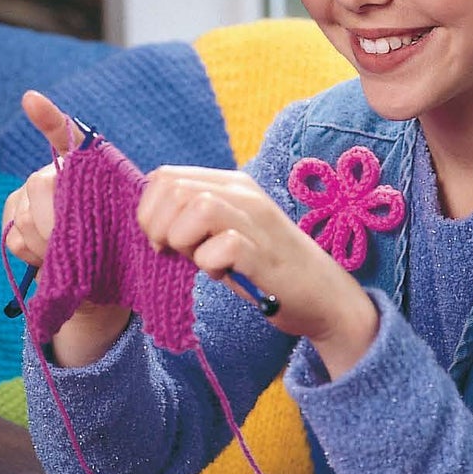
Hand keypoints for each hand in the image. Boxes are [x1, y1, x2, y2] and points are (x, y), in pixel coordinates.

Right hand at [1, 90, 129, 368]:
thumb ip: (114, 204)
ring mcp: (27, 199)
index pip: (61, 133)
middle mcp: (50, 176)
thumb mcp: (128, 223)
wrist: (103, 285)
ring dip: (46, 243)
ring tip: (67, 256)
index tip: (30, 99)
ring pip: (24, 216)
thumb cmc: (119, 247)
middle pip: (39, 184)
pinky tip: (47, 259)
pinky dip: (32, 253)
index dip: (47, 116)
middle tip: (74, 242)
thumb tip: (109, 182)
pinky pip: (14, 236)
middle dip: (54, 219)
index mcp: (81, 169)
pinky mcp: (13, 225)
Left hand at [135, 165, 379, 378]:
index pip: (165, 177)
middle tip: (173, 253)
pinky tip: (222, 274)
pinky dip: (210, 264)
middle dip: (159, 226)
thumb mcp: (225, 233)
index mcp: (230, 184)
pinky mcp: (266, 254)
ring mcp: (257, 221)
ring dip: (184, 240)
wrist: (323, 296)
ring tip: (199, 260)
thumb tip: (149, 221)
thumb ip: (193, 220)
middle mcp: (243, 194)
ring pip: (198, 206)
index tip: (161, 241)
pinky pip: (224, 246)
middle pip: (174, 188)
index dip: (149, 210)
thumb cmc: (266, 267)